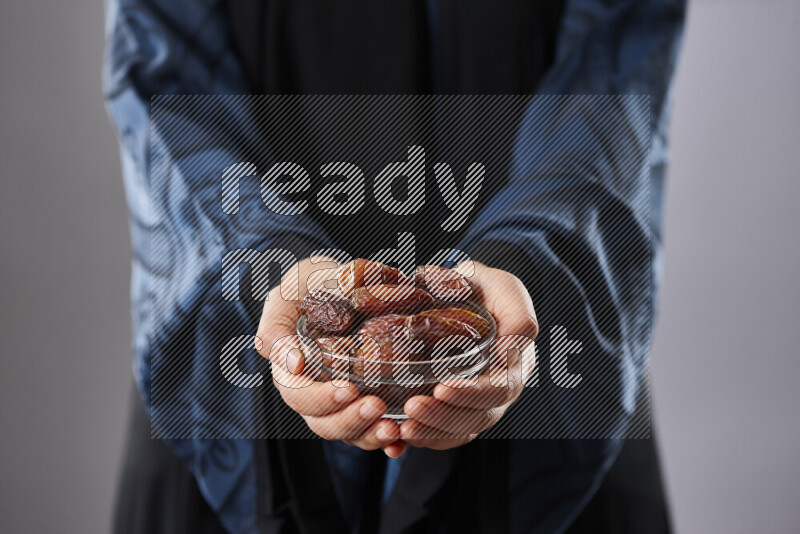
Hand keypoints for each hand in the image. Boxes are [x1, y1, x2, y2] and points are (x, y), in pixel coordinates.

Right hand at [255, 256, 406, 457]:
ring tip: (393, 429)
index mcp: (291, 370)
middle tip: (376, 406)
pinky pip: (371, 429)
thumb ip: (277, 326)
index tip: (346, 389)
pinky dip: (386, 442)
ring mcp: (340, 400)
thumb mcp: (288, 292)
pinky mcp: (365, 401)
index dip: (319, 398)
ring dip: (369, 436)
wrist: (342, 280)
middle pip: (323, 422)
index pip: (297, 396)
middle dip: (349, 420)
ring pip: (348, 432)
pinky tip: (401, 443)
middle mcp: (314, 391)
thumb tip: (292, 362)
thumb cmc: (311, 283)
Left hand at [399, 261, 537, 449]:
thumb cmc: (486, 287)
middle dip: (446, 416)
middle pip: (481, 416)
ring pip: (464, 429)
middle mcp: (502, 387)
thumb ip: (517, 309)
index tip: (442, 388)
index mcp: (517, 361)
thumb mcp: (505, 287)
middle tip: (412, 407)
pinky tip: (400, 434)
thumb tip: (519, 335)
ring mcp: (482, 401)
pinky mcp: (460, 407)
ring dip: (433, 432)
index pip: (501, 387)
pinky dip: (426, 437)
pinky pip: (448, 433)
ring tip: (402, 428)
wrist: (468, 293)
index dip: (473, 393)